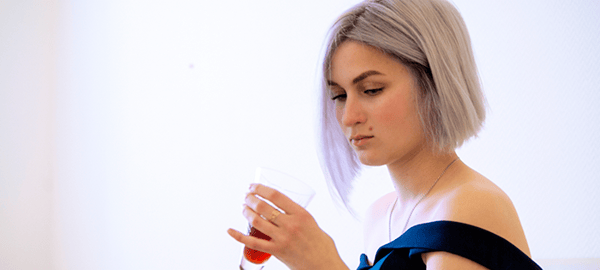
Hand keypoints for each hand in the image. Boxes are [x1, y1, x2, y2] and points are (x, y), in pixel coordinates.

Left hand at [227, 184, 347, 269]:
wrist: (325, 266)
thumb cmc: (322, 247)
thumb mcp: (313, 224)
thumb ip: (298, 216)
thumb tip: (286, 211)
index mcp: (301, 214)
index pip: (276, 196)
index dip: (261, 188)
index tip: (253, 186)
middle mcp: (290, 225)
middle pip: (264, 207)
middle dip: (251, 199)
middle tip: (247, 196)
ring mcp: (282, 239)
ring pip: (257, 221)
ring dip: (246, 212)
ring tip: (243, 207)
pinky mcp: (276, 251)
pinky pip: (253, 243)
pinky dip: (239, 236)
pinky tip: (230, 230)